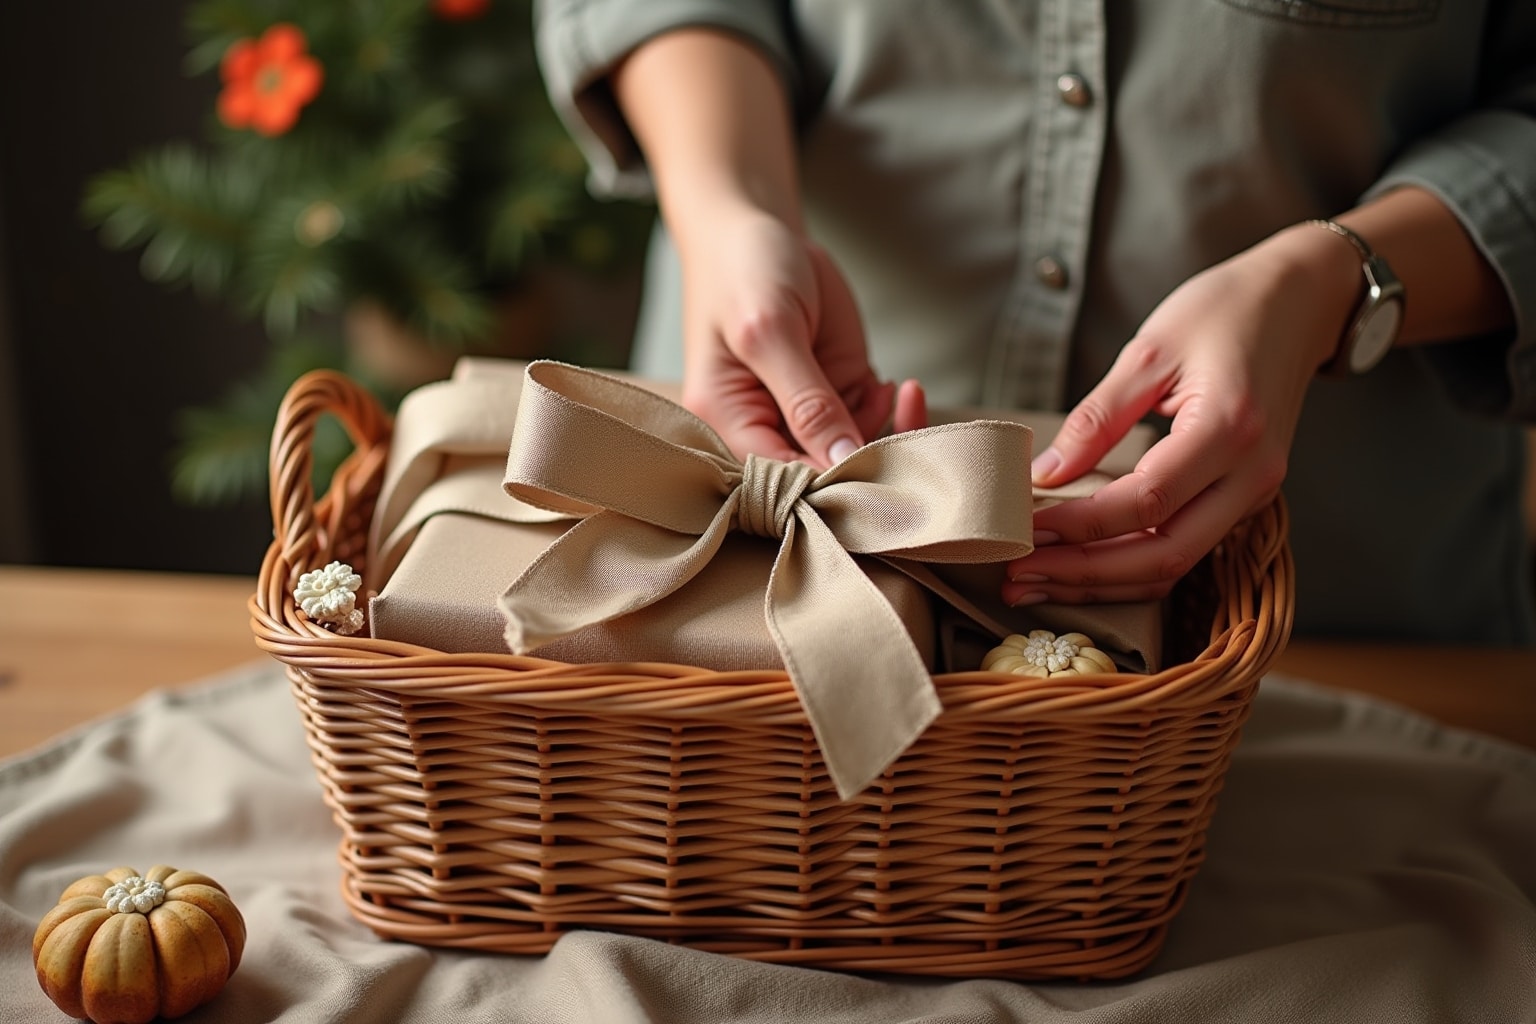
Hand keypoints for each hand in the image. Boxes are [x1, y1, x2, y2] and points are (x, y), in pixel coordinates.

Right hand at [677, 208, 926, 467]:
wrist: (759, 228)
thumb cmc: (744, 271)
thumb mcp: (771, 330)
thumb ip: (806, 400)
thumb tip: (841, 461)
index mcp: (729, 423)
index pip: (782, 480)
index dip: (831, 482)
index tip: (876, 462)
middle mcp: (764, 428)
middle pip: (820, 477)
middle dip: (868, 462)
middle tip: (904, 425)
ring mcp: (803, 413)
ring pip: (853, 454)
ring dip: (889, 433)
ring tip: (903, 394)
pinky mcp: (834, 393)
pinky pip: (869, 424)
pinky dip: (893, 413)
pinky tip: (901, 386)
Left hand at [1003, 223, 1357, 605]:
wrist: (1300, 302)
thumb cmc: (1226, 311)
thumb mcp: (1150, 349)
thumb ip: (1097, 417)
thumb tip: (1046, 473)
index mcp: (1229, 429)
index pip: (1145, 501)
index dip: (1079, 525)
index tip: (1024, 529)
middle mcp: (1251, 474)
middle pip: (1163, 554)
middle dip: (1083, 573)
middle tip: (1017, 576)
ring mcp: (1255, 493)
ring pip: (1175, 565)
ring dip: (1103, 583)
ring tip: (1037, 583)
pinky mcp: (1245, 499)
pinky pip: (1186, 549)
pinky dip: (1131, 566)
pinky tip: (1083, 566)